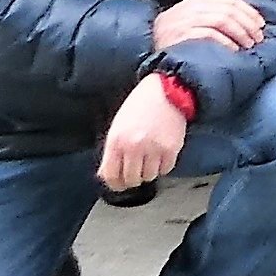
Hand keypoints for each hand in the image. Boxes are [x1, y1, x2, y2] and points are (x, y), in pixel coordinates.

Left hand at [97, 73, 190, 187]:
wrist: (167, 90)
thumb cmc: (141, 104)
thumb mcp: (119, 125)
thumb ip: (112, 151)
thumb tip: (105, 174)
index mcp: (116, 140)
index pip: (111, 175)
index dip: (115, 184)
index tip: (119, 184)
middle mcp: (134, 146)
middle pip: (131, 179)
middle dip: (133, 178)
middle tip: (136, 171)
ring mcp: (153, 149)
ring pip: (149, 176)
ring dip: (148, 171)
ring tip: (149, 158)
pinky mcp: (171, 149)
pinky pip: (165, 169)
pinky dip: (163, 166)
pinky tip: (161, 155)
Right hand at [151, 0, 266, 54]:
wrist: (148, 49)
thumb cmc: (175, 35)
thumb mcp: (191, 15)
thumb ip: (212, 7)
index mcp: (197, 0)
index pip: (230, 0)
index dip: (249, 12)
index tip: (261, 25)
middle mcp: (191, 7)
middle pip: (229, 10)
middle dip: (248, 24)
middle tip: (258, 38)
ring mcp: (185, 21)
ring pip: (222, 20)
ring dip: (240, 33)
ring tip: (249, 46)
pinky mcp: (181, 36)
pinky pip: (209, 35)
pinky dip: (225, 42)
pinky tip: (233, 50)